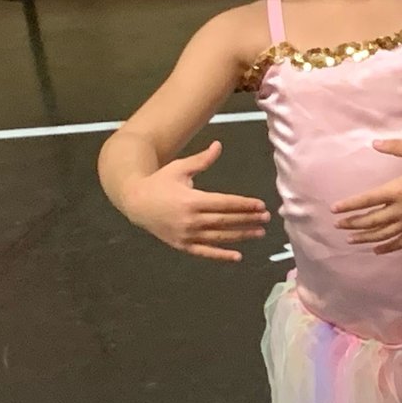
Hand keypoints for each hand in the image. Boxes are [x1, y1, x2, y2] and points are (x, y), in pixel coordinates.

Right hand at [124, 138, 270, 262]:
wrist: (134, 202)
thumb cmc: (159, 182)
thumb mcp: (179, 168)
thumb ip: (201, 160)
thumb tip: (218, 145)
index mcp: (191, 200)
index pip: (224, 203)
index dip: (244, 204)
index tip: (261, 205)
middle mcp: (190, 219)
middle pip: (225, 220)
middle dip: (248, 219)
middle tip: (267, 218)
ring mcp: (186, 234)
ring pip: (219, 237)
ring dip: (241, 236)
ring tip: (259, 233)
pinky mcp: (181, 245)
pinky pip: (205, 252)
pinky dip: (221, 255)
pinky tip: (238, 257)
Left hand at [333, 139, 401, 253]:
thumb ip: (394, 146)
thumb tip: (373, 143)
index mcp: (399, 190)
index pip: (367, 200)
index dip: (349, 205)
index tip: (334, 209)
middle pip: (371, 220)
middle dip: (352, 223)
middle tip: (338, 225)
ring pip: (384, 234)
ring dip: (365, 237)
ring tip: (350, 239)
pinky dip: (388, 247)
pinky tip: (376, 250)